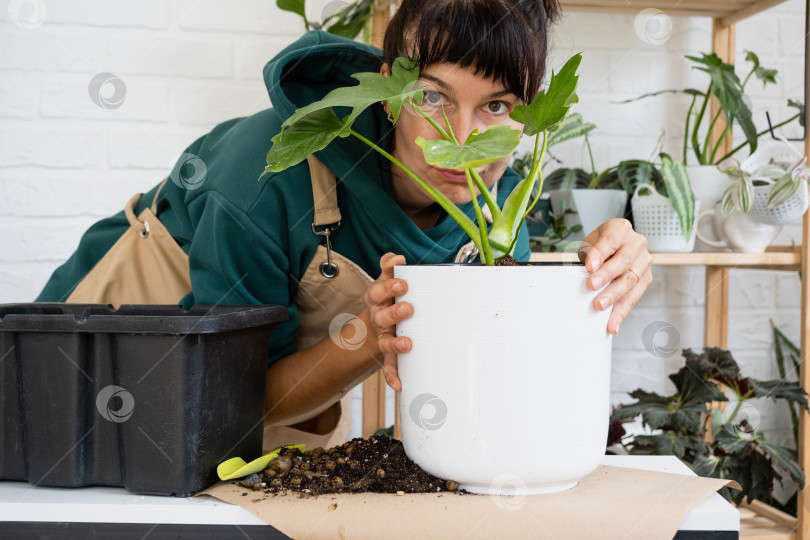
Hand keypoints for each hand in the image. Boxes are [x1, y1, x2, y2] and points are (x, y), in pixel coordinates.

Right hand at [364, 252, 411, 390]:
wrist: (379, 322)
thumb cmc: (389, 298)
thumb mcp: (387, 280)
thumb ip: (390, 267)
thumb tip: (395, 257)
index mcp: (376, 299)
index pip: (377, 292)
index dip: (388, 287)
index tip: (402, 282)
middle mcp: (378, 319)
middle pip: (381, 317)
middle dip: (394, 312)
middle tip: (408, 307)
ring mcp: (383, 338)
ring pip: (386, 342)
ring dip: (395, 344)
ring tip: (407, 343)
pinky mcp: (389, 355)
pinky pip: (390, 367)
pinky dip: (393, 376)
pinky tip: (399, 384)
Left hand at [577, 218, 651, 334]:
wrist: (618, 246)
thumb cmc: (601, 245)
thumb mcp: (591, 243)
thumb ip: (587, 256)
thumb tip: (580, 275)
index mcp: (621, 229)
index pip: (611, 241)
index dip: (600, 253)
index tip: (589, 266)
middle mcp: (637, 244)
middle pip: (623, 261)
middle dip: (607, 275)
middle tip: (591, 286)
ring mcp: (644, 262)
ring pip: (630, 281)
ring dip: (614, 295)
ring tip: (599, 306)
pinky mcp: (646, 280)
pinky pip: (633, 297)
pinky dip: (621, 312)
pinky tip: (613, 324)